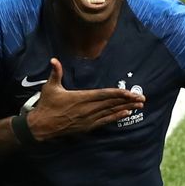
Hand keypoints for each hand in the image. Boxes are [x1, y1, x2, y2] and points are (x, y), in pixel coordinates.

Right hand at [27, 58, 144, 140]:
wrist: (42, 126)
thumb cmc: (47, 105)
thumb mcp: (50, 87)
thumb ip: (56, 72)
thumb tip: (53, 59)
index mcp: (81, 97)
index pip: (104, 95)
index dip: (119, 93)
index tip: (130, 92)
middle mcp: (87, 109)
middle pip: (112, 103)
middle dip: (128, 101)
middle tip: (142, 99)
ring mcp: (88, 119)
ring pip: (110, 112)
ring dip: (125, 108)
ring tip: (138, 106)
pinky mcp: (87, 126)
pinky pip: (105, 121)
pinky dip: (116, 117)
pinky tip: (125, 114)